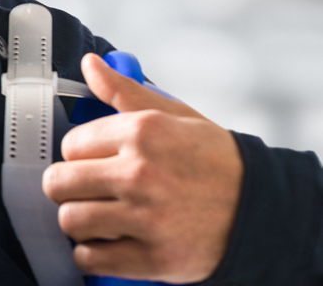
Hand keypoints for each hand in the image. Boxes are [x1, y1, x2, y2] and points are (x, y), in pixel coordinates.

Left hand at [45, 53, 243, 282]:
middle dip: (70, 189)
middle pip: (59, 184)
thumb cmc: (215, 161)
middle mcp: (141, 174)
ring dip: (81, 223)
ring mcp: (146, 219)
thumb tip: (91, 65)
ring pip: (70, 221)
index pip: (70, 145)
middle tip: (92, 192)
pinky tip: (112, 243)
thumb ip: (125, 92)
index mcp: (142, 133)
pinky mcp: (152, 258)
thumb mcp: (176, 117)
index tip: (98, 164)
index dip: (81, 156)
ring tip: (104, 218)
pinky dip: (94, 255)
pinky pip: (90, 259)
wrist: (264, 210)